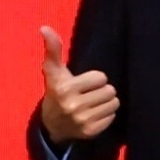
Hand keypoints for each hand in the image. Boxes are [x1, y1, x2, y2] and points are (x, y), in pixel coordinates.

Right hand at [36, 25, 118, 144]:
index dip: (94, 79)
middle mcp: (73, 105)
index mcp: (65, 88)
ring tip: (92, 104)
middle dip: (101, 90)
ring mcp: (83, 120)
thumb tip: (45, 27)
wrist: (52, 126)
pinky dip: (106, 115)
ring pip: (114, 103)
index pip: (101, 77)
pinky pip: (113, 116)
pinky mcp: (91, 132)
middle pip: (110, 90)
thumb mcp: (54, 72)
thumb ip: (53, 50)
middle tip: (88, 94)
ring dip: (106, 102)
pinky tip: (93, 115)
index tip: (82, 84)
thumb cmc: (56, 92)